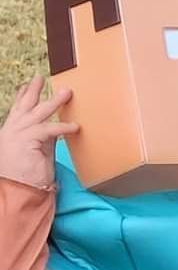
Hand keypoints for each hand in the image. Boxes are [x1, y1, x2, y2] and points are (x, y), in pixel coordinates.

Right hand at [0, 76, 75, 190]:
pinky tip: (74, 126)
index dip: (21, 96)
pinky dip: (63, 127)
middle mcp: (11, 131)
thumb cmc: (27, 177)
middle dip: (32, 90)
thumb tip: (56, 129)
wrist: (17, 192)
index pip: (17, 111)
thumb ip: (43, 139)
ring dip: (54, 101)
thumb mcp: (36, 153)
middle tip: (40, 78)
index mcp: (11, 134)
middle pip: (23, 106)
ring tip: (67, 92)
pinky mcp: (27, 140)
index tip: (26, 85)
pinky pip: (48, 129)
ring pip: (38, 113)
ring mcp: (17, 135)